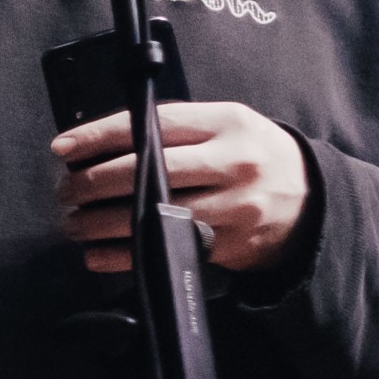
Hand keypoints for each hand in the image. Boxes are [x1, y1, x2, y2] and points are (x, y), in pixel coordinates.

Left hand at [53, 101, 310, 274]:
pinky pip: (168, 249)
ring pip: (154, 215)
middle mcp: (232, 163)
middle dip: (94, 182)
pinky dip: (125, 256)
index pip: (152, 124)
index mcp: (226, 123)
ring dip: (103, 222)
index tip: (64, 147)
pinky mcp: (230, 245)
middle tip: (65, 189)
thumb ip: (177, 127)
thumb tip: (104, 139)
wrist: (314, 200)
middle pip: (148, 171)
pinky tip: (98, 255)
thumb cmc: (256, 154)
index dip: (101, 135)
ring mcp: (234, 207)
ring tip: (74, 222)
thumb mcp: (227, 124)